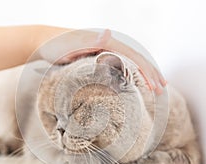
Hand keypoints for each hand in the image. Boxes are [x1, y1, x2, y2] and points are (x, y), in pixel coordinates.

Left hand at [39, 29, 166, 93]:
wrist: (43, 42)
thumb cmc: (55, 45)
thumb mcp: (70, 43)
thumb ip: (89, 40)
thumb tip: (109, 33)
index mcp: (106, 41)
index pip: (134, 56)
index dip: (147, 71)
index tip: (156, 86)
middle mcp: (109, 43)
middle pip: (136, 58)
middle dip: (151, 73)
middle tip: (162, 89)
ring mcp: (105, 49)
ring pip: (131, 61)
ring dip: (145, 73)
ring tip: (156, 86)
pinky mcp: (100, 55)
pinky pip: (122, 64)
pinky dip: (132, 72)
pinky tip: (136, 80)